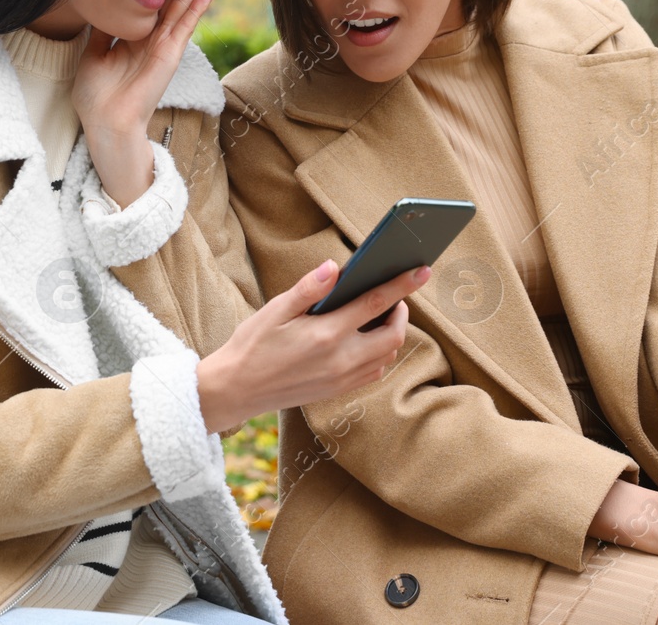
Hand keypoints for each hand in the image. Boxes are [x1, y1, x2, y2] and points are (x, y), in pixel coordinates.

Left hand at [73, 0, 213, 206]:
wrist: (105, 121)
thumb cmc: (97, 96)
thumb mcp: (93, 55)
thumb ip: (101, 33)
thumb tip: (99, 10)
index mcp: (133, 40)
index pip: (149, 5)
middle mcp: (151, 41)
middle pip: (170, 1)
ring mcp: (162, 48)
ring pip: (181, 8)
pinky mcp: (169, 56)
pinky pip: (184, 28)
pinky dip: (196, 11)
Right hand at [194, 260, 431, 433]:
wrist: (237, 390)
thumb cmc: (253, 344)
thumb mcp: (275, 309)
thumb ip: (308, 289)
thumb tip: (335, 267)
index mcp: (326, 334)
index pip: (375, 303)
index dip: (402, 284)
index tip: (421, 270)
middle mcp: (340, 359)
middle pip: (393, 334)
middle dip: (401, 312)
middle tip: (392, 297)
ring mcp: (342, 378)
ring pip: (387, 355)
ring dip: (391, 334)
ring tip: (378, 316)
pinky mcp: (339, 390)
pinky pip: (374, 372)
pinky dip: (380, 353)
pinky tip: (364, 340)